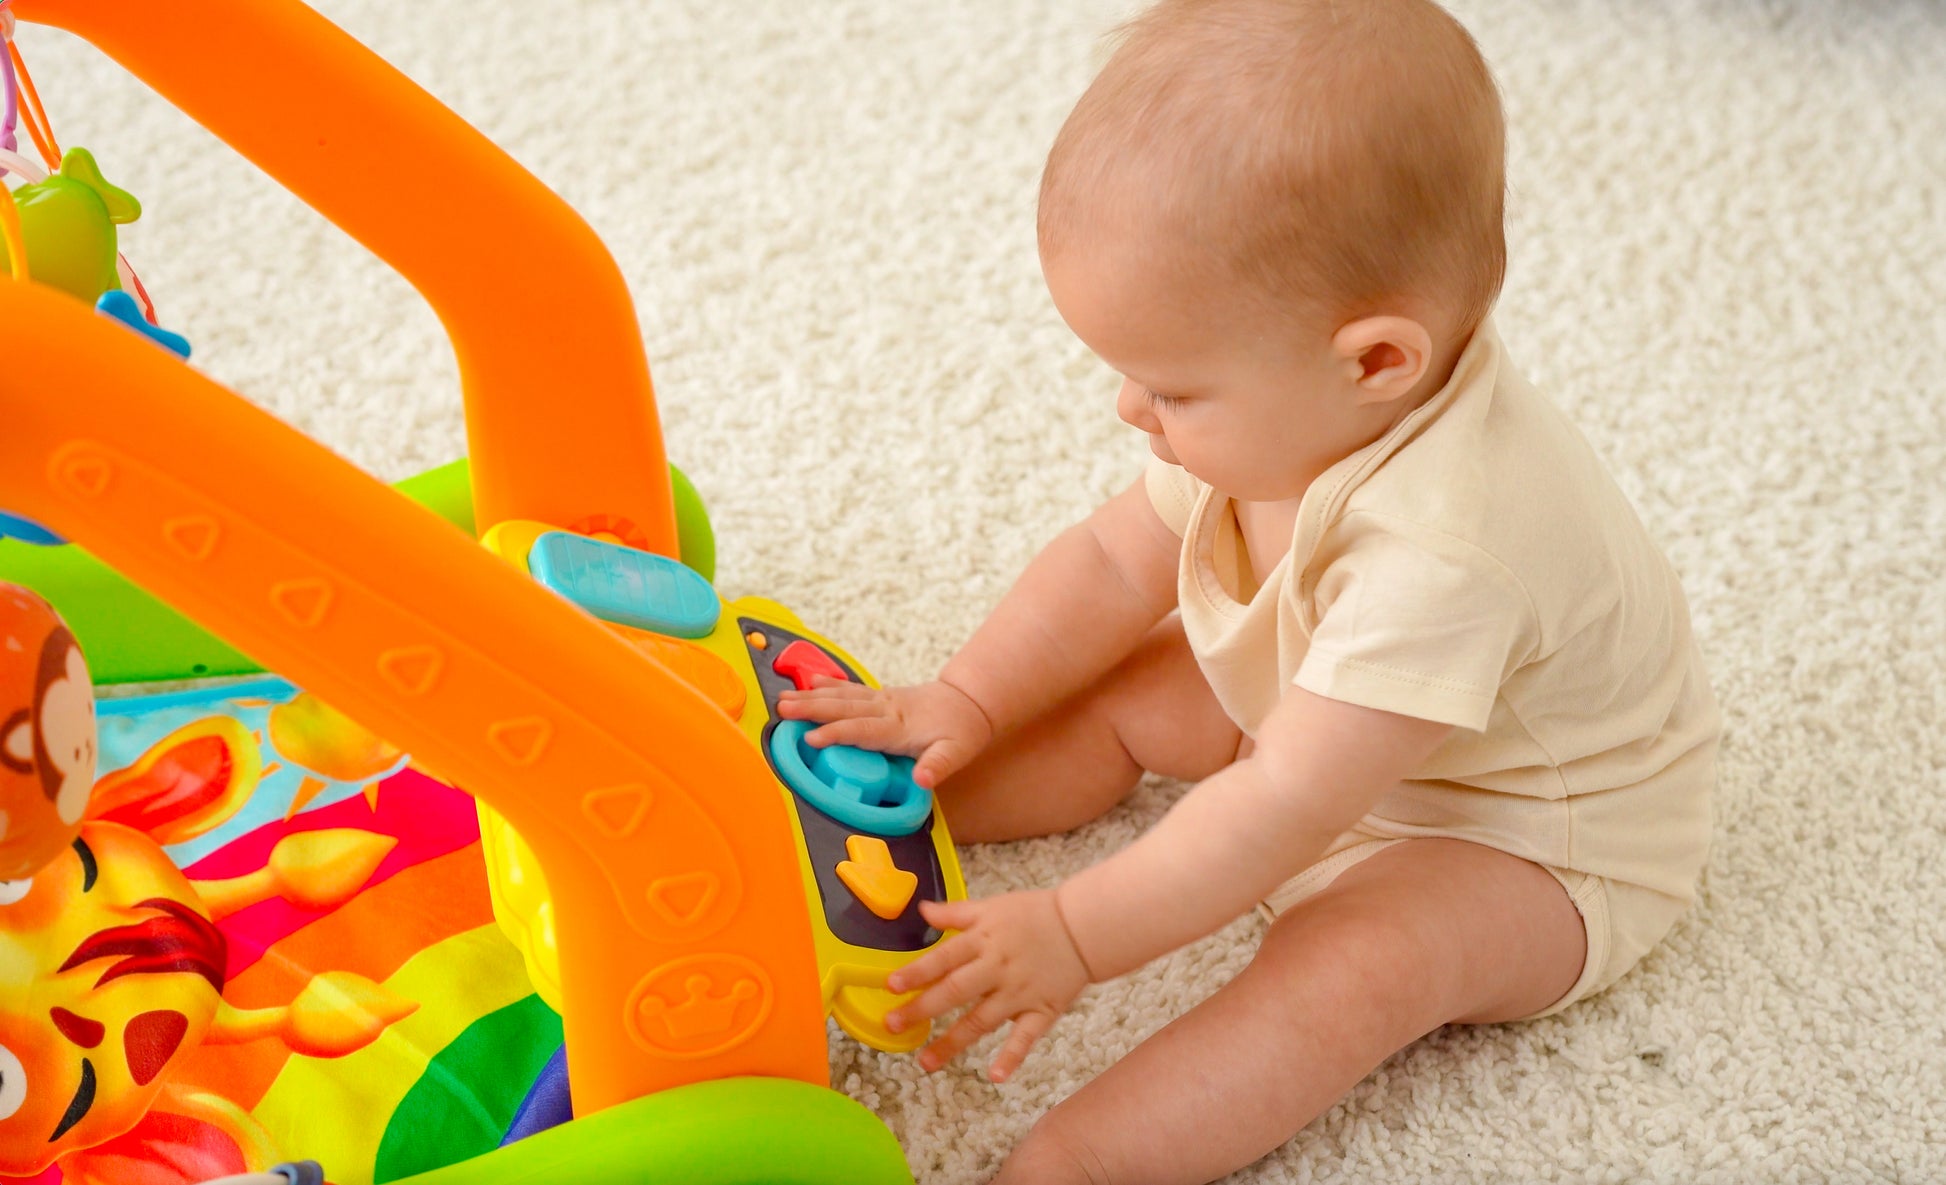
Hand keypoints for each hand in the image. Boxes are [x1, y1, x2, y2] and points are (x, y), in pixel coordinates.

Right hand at [775, 677, 993, 788]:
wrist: (969, 703)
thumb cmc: (961, 731)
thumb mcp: (956, 753)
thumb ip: (938, 766)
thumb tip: (923, 780)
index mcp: (899, 727)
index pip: (862, 730)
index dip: (836, 734)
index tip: (811, 739)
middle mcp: (886, 709)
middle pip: (843, 708)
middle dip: (811, 709)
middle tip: (782, 709)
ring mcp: (881, 700)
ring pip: (842, 696)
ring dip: (812, 697)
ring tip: (783, 698)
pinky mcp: (880, 696)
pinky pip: (850, 689)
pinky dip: (828, 685)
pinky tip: (809, 682)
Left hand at [883, 890, 1091, 1081]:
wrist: (1084, 926)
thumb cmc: (1035, 914)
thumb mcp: (992, 906)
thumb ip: (956, 913)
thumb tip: (922, 910)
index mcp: (984, 940)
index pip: (944, 957)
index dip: (917, 972)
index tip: (891, 986)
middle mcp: (998, 967)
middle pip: (956, 991)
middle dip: (923, 1009)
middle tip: (894, 1025)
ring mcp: (1020, 992)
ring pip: (982, 1020)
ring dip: (953, 1042)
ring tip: (926, 1063)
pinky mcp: (1042, 1010)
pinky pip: (1026, 1037)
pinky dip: (1012, 1057)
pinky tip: (995, 1076)